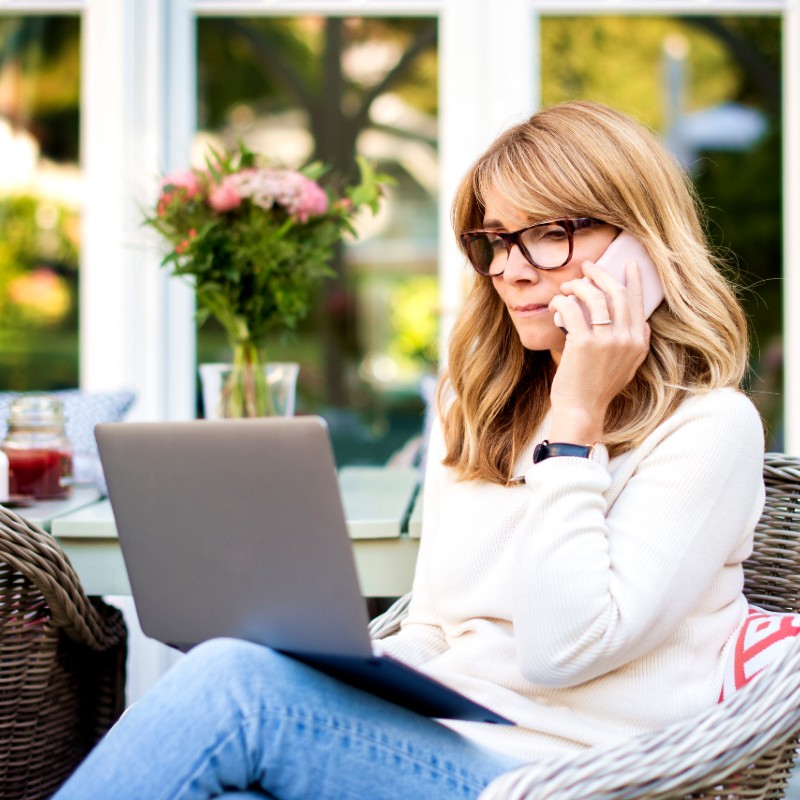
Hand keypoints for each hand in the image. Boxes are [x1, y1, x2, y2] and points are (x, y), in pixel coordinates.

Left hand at [547, 260, 650, 443]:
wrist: (582, 409)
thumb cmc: (598, 388)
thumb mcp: (628, 366)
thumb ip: (636, 344)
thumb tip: (644, 324)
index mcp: (639, 342)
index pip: (638, 302)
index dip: (634, 280)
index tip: (630, 263)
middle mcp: (627, 339)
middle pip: (617, 293)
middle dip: (600, 274)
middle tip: (587, 267)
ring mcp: (606, 341)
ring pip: (594, 297)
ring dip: (578, 286)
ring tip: (566, 287)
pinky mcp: (584, 344)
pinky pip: (572, 310)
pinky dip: (561, 302)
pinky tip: (556, 303)